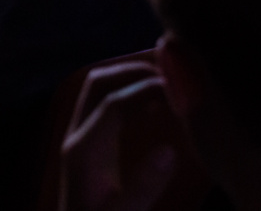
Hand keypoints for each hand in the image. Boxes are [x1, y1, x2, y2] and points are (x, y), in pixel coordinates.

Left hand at [60, 61, 176, 210]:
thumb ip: (141, 190)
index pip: (114, 103)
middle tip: (174, 78)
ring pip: (99, 88)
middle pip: (99, 82)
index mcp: (84, 153)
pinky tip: (157, 106)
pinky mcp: (89, 146)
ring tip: (169, 85)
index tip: (183, 91)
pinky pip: (105, 103)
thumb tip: (167, 152)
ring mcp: (80, 140)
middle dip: (136, 71)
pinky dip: (130, 92)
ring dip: (132, 78)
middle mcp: (77, 138)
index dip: (149, 89)